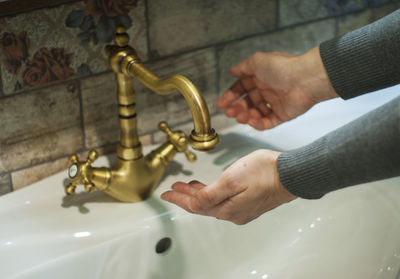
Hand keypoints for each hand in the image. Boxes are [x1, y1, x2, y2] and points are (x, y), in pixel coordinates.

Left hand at [161, 149, 296, 224]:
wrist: (291, 174)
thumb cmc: (265, 173)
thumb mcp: (232, 179)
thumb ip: (210, 193)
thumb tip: (193, 203)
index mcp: (227, 208)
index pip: (195, 206)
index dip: (179, 199)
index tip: (166, 194)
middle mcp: (234, 213)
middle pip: (203, 206)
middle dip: (186, 196)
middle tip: (174, 188)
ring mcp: (243, 210)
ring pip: (213, 203)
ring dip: (199, 194)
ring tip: (188, 186)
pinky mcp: (250, 203)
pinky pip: (224, 201)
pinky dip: (212, 194)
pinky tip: (211, 188)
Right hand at [218, 47, 337, 129]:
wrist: (305, 79)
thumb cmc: (283, 67)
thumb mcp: (257, 61)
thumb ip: (242, 67)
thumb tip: (232, 70)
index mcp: (261, 77)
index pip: (242, 88)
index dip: (231, 96)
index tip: (222, 103)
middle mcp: (267, 90)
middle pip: (247, 102)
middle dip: (237, 108)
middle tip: (229, 112)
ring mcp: (275, 103)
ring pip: (255, 113)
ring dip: (246, 116)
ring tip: (240, 117)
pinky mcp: (282, 115)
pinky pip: (267, 122)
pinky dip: (258, 124)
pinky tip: (252, 121)